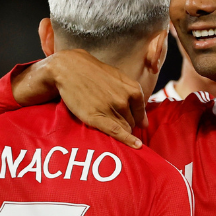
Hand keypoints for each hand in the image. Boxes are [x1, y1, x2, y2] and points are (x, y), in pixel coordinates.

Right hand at [22, 50, 146, 147]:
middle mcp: (125, 100)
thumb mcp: (119, 78)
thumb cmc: (95, 73)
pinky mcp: (97, 117)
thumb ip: (133, 98)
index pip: (140, 114)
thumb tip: (145, 124)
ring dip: (118, 129)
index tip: (129, 121)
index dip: (134, 119)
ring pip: (124, 129)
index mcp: (133, 90)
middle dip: (125, 124)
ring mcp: (112, 109)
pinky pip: (117, 132)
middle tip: (110, 117)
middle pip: (132, 123)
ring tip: (105, 121)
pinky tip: (136, 146)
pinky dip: (128, 140)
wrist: (70, 69)